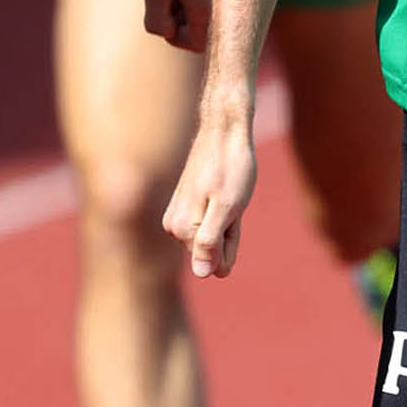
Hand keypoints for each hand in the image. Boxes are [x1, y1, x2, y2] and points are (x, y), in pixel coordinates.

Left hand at [141, 0, 211, 52]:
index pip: (195, 44)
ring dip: (176, 0)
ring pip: (194, 10)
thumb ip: (157, 19)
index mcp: (205, 7)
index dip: (174, 35)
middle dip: (174, 16)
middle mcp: (218, 1)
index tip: (162, 8)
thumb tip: (167, 33)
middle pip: (195, 28)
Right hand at [164, 112, 256, 279]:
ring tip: (227, 192)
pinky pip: (210, 224)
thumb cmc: (231, 167)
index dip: (233, 241)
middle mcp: (173, 227)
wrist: (223, 132)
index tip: (231, 212)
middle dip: (230, 232)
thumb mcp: (228, 208)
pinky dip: (224, 212)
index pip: (216, 264)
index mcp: (183, 229)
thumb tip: (202, 274)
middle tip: (231, 199)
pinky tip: (222, 191)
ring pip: (213, 237)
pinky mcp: (183, 208)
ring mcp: (176, 217)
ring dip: (228, 221)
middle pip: (213, 251)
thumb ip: (212, 242)